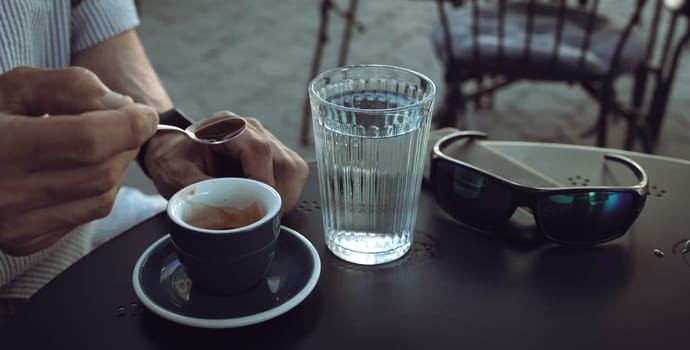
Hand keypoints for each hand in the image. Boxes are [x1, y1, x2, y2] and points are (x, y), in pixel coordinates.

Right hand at [0, 67, 158, 255]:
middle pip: (101, 170)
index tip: (144, 114)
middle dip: (126, 143)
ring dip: (118, 166)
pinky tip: (82, 169)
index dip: (127, 126)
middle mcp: (6, 194)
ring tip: (103, 142)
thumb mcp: (14, 87)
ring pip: (101, 197)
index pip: (87, 140)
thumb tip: (122, 108)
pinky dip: (99, 189)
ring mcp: (14, 226)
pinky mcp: (24, 241)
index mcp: (0, 147)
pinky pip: (85, 215)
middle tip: (124, 123)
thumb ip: (70, 86)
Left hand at [144, 112, 308, 213]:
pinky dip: (286, 195)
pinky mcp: (277, 156)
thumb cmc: (175, 160)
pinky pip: (294, 176)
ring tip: (263, 213)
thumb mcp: (176, 176)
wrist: (175, 152)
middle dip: (277, 197)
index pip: (260, 151)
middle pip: (285, 163)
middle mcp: (253, 130)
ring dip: (285, 198)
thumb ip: (200, 192)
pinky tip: (267, 204)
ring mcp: (269, 141)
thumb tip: (227, 216)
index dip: (263, 183)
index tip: (256, 207)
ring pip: (295, 170)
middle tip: (258, 218)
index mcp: (228, 126)